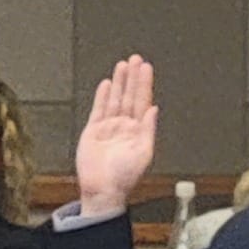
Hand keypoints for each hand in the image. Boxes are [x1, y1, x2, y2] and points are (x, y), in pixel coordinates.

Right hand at [75, 56, 160, 215]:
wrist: (102, 189)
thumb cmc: (124, 178)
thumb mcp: (143, 153)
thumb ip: (148, 130)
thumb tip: (154, 110)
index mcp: (139, 133)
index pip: (142, 102)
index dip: (144, 85)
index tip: (146, 69)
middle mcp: (125, 127)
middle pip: (129, 96)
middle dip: (133, 78)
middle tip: (136, 59)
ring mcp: (109, 127)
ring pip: (115, 99)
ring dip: (120, 82)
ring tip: (123, 65)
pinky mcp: (94, 130)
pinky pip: (99, 108)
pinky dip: (103, 96)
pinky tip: (107, 84)